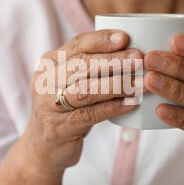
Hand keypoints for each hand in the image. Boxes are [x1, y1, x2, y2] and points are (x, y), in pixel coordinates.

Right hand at [22, 30, 142, 173]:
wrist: (43, 147)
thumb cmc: (65, 108)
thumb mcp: (69, 81)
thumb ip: (89, 65)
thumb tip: (130, 48)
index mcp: (49, 63)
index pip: (77, 45)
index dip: (101, 40)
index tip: (125, 37)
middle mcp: (46, 81)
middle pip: (81, 66)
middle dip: (113, 61)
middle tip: (139, 58)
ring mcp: (50, 105)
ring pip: (86, 90)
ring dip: (117, 85)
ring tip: (140, 82)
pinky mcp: (60, 128)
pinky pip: (90, 114)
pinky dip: (113, 107)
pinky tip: (131, 103)